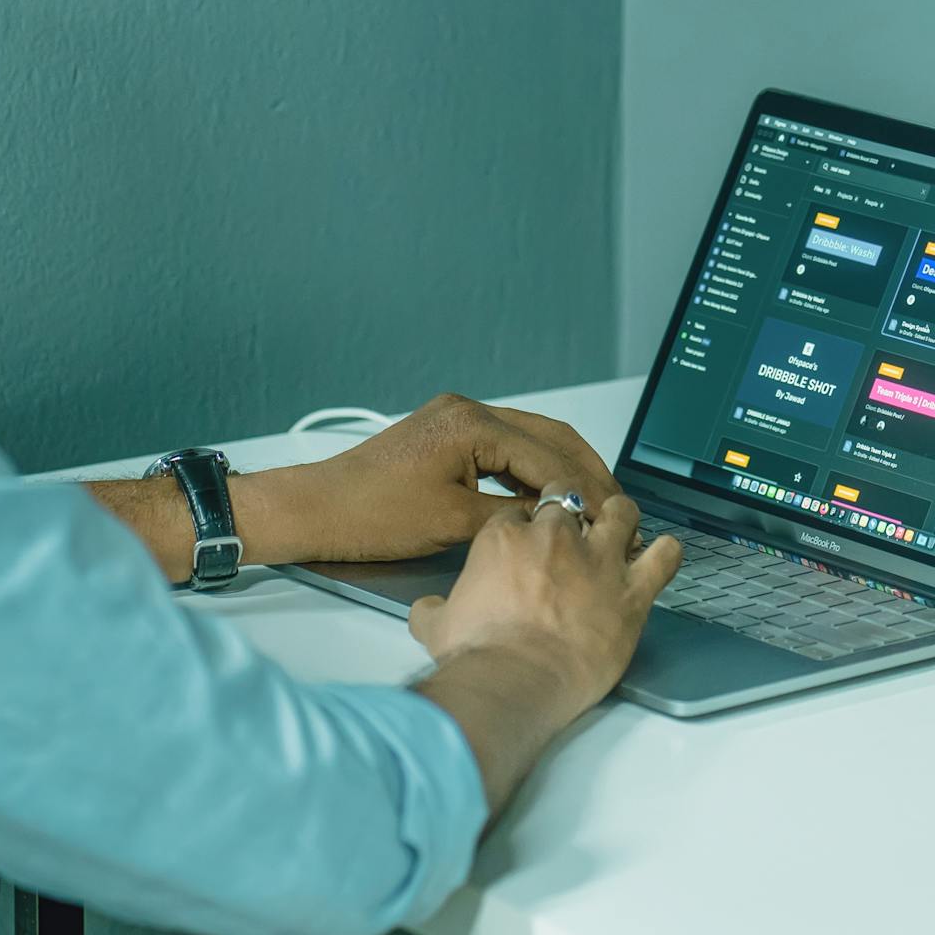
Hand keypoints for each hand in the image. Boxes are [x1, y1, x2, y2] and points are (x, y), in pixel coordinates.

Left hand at [292, 394, 621, 563]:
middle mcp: (468, 412)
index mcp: (472, 424)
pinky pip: (505, 451)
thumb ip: (513, 517)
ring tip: (588, 508)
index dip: (585, 490)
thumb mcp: (454, 522)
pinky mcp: (447, 439)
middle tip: (615, 507)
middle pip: (549, 437)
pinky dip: (531, 474)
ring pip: (530, 442)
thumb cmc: (372, 514)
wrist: (320, 510)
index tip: (611, 518)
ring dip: (561, 473)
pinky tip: (547, 502)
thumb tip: (556, 522)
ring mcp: (457, 422)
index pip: (549, 455)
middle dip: (585, 472)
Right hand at [411, 494, 681, 712]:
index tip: (530, 542)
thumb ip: (434, 609)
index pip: (522, 512)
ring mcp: (599, 560)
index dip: (528, 526)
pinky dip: (666, 553)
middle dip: (572, 510)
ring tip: (620, 529)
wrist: (515, 680)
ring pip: (621, 513)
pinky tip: (662, 555)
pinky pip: (663, 558)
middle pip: (571, 501)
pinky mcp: (631, 591)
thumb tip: (426, 610)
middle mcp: (556, 536)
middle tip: (573, 533)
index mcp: (507, 537)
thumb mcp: (437, 626)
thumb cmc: (478, 653)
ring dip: (620, 517)